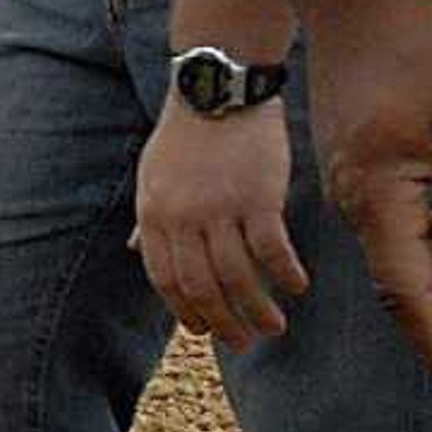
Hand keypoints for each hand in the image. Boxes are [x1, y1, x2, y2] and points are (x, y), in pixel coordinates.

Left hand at [134, 104, 309, 350]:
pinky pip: (272, 250)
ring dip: (258, 310)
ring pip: (239, 278)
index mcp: (153, 215)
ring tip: (275, 327)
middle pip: (202, 288)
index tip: (206, 331)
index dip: (186, 312)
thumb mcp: (152, 177)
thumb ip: (147, 218)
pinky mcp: (258, 197)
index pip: (166, 280)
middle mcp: (181, 218)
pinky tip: (298, 287)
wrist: (217, 89)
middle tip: (246, 342)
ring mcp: (219, 209)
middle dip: (224, 324)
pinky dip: (286, 274)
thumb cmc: (186, 134)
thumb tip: (134, 251)